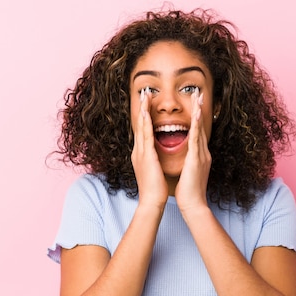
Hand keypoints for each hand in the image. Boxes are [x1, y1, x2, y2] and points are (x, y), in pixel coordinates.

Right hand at [131, 88, 167, 208]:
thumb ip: (154, 162)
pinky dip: (146, 122)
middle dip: (142, 108)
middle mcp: (138, 151)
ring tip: (145, 95)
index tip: (146, 104)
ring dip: (143, 110)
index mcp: (141, 155)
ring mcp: (140, 153)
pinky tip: (147, 112)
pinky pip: (146, 135)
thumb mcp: (153, 171)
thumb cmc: (155, 190)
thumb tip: (156, 157)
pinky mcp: (146, 156)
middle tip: (143, 93)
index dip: (144, 117)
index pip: (142, 132)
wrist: (152, 202)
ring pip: (141, 126)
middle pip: (139, 125)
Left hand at [175, 89, 211, 212]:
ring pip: (200, 129)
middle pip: (201, 127)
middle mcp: (202, 153)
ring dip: (199, 112)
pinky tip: (196, 115)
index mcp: (199, 156)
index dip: (196, 118)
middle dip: (199, 110)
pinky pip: (197, 138)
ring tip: (198, 97)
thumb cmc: (188, 192)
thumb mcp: (188, 172)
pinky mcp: (197, 159)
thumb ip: (188, 162)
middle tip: (198, 93)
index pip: (197, 133)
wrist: (193, 205)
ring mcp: (201, 155)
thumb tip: (184, 157)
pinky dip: (197, 125)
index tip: (194, 104)